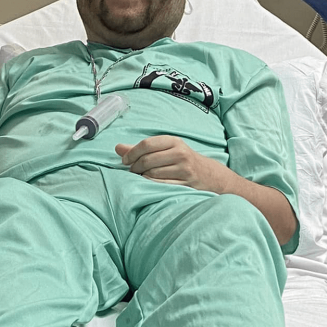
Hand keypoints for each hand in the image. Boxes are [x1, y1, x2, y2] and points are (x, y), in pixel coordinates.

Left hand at [115, 136, 231, 192]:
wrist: (209, 176)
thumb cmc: (182, 161)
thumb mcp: (166, 150)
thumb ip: (141, 149)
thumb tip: (117, 148)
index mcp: (174, 142)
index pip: (147, 144)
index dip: (132, 153)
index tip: (125, 161)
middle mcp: (180, 153)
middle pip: (147, 160)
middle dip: (135, 167)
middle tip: (132, 171)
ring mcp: (184, 170)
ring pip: (152, 174)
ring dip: (142, 177)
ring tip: (142, 177)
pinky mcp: (185, 184)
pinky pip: (160, 185)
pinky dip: (150, 185)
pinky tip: (149, 184)